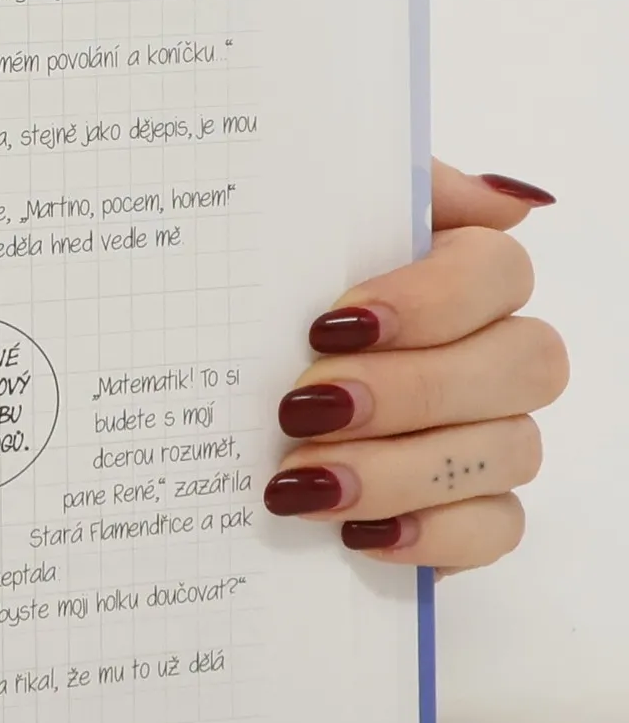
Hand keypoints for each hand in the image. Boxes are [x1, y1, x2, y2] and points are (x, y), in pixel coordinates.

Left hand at [267, 162, 567, 572]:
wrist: (198, 398)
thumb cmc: (263, 301)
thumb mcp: (294, 225)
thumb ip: (383, 189)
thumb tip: (504, 200)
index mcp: (454, 276)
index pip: (499, 271)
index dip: (430, 299)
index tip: (330, 325)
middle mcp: (491, 353)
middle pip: (522, 363)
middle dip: (411, 389)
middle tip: (303, 407)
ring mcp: (489, 436)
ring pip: (512, 450)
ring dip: (402, 468)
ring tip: (302, 479)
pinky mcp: (469, 513)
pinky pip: (499, 528)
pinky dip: (434, 533)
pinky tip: (358, 533)